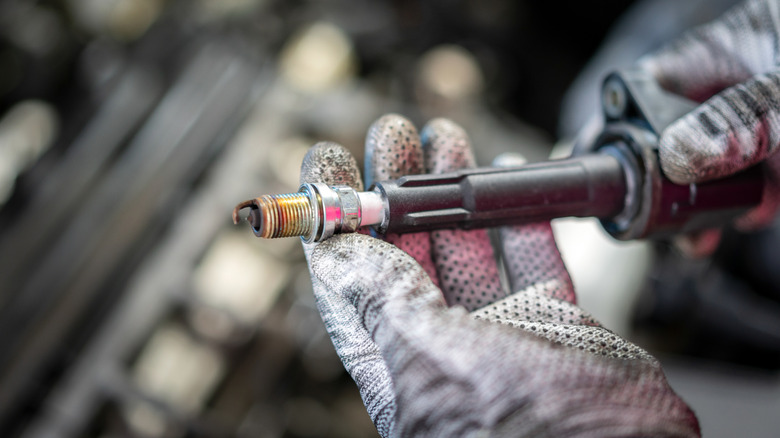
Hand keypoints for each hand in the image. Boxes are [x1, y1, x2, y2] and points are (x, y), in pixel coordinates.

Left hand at [299, 114, 698, 436]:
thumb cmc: (521, 435)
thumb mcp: (434, 360)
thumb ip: (388, 305)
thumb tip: (339, 259)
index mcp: (401, 362)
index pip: (350, 279)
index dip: (335, 221)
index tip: (326, 167)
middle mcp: (446, 345)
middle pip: (408, 252)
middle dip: (398, 189)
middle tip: (392, 136)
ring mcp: (502, 332)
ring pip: (468, 246)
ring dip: (454, 193)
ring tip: (445, 140)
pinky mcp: (555, 324)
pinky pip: (531, 258)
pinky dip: (519, 218)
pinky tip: (506, 180)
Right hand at [638, 0, 779, 235]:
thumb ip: (742, 117)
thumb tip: (682, 156)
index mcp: (705, 60)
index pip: (634, 95)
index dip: (617, 134)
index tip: (609, 176)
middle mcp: (715, 94)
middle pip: (661, 143)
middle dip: (660, 187)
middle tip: (664, 222)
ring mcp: (744, 129)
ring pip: (698, 173)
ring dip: (698, 208)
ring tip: (703, 235)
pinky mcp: (769, 157)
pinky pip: (739, 186)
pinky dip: (739, 208)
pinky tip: (750, 217)